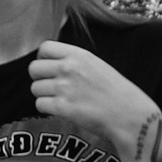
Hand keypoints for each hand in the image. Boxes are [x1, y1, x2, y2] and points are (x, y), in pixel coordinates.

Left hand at [28, 41, 157, 149]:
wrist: (128, 113)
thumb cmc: (115, 91)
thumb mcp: (96, 65)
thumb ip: (73, 62)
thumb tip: (49, 63)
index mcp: (78, 55)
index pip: (44, 48)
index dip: (42, 58)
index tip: (48, 67)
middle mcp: (69, 68)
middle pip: (33, 68)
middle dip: (39, 78)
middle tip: (51, 86)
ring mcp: (64, 87)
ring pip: (35, 88)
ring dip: (44, 95)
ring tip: (61, 99)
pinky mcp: (62, 107)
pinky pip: (39, 104)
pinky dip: (47, 109)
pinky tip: (61, 109)